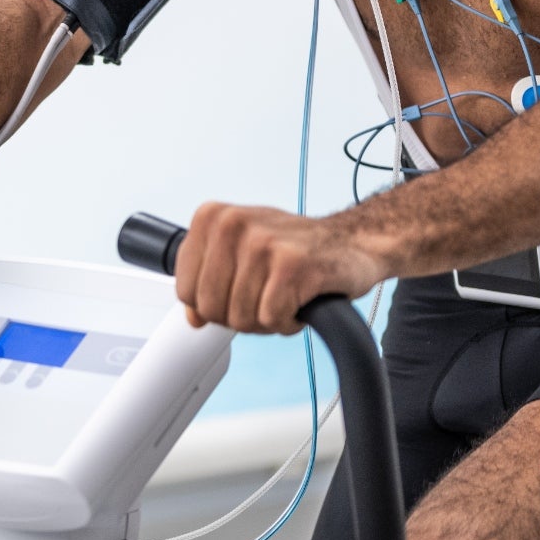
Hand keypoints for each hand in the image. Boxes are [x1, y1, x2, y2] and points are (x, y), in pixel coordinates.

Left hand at [174, 202, 391, 333]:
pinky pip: (271, 319)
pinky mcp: (293, 265)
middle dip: (240, 316)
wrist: (353, 243)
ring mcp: (263, 242)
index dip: (213, 306)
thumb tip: (193, 316)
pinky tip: (300, 300)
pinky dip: (288, 322)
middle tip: (266, 297)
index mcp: (212, 217)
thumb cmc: (295, 249)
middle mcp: (233, 223)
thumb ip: (209, 281)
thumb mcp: (241, 255)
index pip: (185, 290)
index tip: (239, 292)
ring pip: (241, 317)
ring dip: (267, 319)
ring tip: (286, 294)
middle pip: (211, 308)